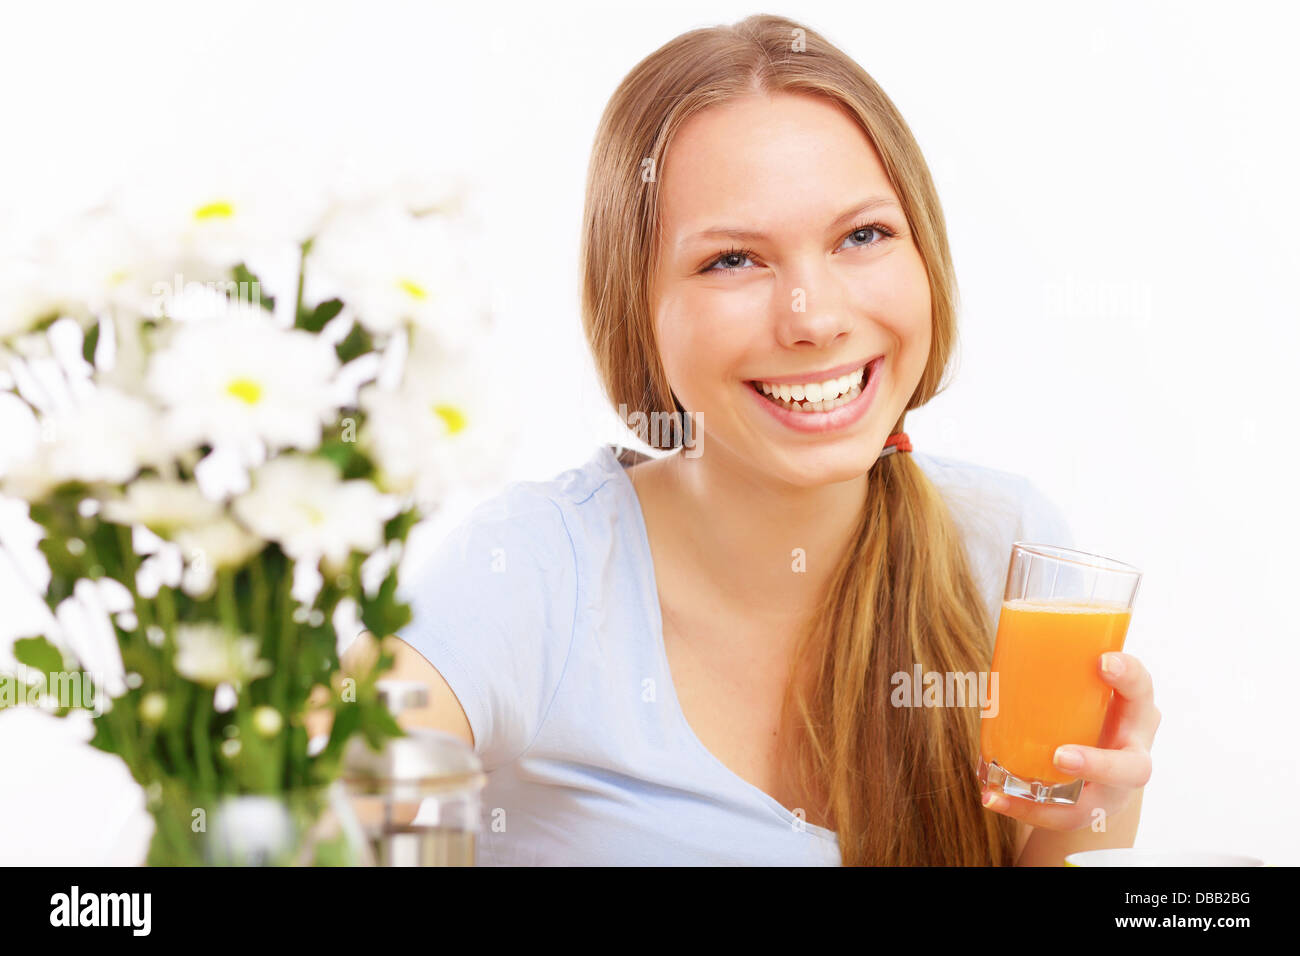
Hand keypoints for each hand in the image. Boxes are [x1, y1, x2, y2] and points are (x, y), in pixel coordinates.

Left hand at [981, 651, 1159, 830]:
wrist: (1103, 761)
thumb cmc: (1091, 707)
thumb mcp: (1089, 683)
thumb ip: (1066, 663)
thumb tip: (1010, 623)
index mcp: (1135, 711)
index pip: (1141, 689)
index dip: (1128, 675)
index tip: (1103, 661)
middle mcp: (1132, 752)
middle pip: (1132, 767)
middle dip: (1099, 765)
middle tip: (1062, 757)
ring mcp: (1112, 789)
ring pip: (1094, 804)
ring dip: (1050, 803)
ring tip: (1006, 791)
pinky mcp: (1088, 808)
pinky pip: (1058, 816)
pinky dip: (1022, 809)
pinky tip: (992, 798)